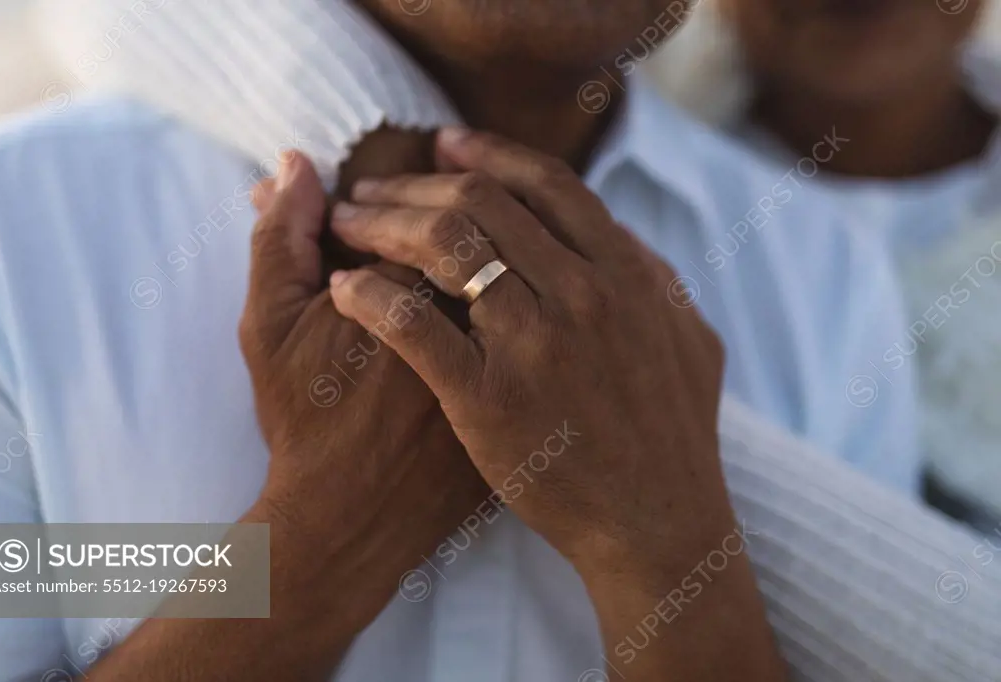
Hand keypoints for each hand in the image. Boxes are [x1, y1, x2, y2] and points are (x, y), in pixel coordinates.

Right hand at [240, 151, 489, 640]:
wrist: (357, 524)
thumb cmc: (307, 427)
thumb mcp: (270, 331)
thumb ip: (279, 242)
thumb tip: (290, 166)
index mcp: (422, 288)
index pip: (434, 205)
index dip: (401, 196)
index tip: (372, 210)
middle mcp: (491, 312)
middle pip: (492, 220)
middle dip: (444, 204)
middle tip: (406, 218)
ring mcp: (525, 350)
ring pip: (530, 255)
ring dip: (492, 233)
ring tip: (444, 239)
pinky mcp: (538, 384)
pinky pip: (548, 307)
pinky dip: (525, 278)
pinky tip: (491, 278)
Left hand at [326, 129, 785, 680]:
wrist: (657, 523)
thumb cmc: (674, 437)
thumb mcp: (689, 338)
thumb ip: (654, 278)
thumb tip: (618, 236)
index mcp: (625, 273)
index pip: (545, 184)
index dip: (487, 155)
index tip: (444, 144)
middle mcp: (581, 294)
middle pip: (480, 205)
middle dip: (415, 184)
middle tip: (373, 185)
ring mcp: (533, 343)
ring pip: (443, 248)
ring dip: (382, 224)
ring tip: (344, 222)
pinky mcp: (488, 397)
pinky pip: (413, 327)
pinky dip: (370, 296)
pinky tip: (344, 288)